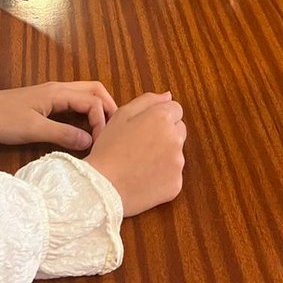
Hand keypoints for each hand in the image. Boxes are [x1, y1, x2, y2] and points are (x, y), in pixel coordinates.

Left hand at [0, 81, 116, 150]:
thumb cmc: (5, 120)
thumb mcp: (33, 130)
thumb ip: (62, 135)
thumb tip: (90, 141)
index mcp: (58, 93)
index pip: (92, 100)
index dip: (101, 119)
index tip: (100, 142)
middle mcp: (59, 89)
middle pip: (93, 90)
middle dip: (107, 107)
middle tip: (113, 130)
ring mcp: (53, 94)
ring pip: (85, 95)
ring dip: (97, 108)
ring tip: (104, 130)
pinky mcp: (47, 101)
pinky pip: (74, 102)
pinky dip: (86, 111)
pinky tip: (86, 127)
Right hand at [86, 92, 186, 215]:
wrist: (104, 186)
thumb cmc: (110, 148)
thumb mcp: (122, 114)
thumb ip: (148, 100)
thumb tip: (168, 96)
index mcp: (162, 118)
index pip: (175, 109)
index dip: (159, 116)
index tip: (145, 126)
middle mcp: (175, 138)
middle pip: (179, 129)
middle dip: (165, 132)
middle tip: (141, 143)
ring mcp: (178, 163)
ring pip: (176, 152)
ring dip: (165, 153)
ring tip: (140, 161)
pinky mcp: (176, 184)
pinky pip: (173, 173)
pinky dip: (163, 174)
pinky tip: (144, 176)